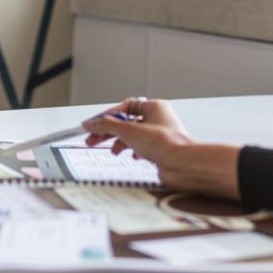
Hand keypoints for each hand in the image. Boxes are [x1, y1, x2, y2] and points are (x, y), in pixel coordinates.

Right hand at [82, 97, 240, 200]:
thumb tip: (90, 123)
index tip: (93, 124)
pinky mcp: (160, 150)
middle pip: (126, 122)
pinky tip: (132, 156)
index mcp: (154, 107)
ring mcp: (159, 135)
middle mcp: (158, 119)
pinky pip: (141, 147)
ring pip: (133, 136)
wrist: (182, 165)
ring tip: (113, 151)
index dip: (108, 115)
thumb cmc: (165, 144)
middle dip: (109, 131)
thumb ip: (106, 126)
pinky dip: (133, 151)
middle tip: (92, 139)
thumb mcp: (129, 131)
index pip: (125, 107)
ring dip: (120, 142)